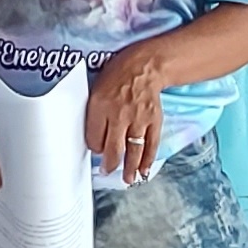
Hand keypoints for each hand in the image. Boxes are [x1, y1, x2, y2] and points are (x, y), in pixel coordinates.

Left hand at [86, 43, 169, 182]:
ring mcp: (139, 118)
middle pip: (114, 148)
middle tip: (107, 172)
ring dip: (130, 168)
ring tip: (127, 180)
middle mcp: (119, 114)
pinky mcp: (154, 120)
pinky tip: (144, 170)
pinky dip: (148, 159)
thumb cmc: (115, 77)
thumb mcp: (95, 91)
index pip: (94, 137)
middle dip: (110, 164)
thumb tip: (93, 139)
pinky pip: (151, 144)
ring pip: (134, 150)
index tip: (95, 151)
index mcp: (99, 106)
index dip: (93, 148)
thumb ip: (94, 114)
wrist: (144, 67)